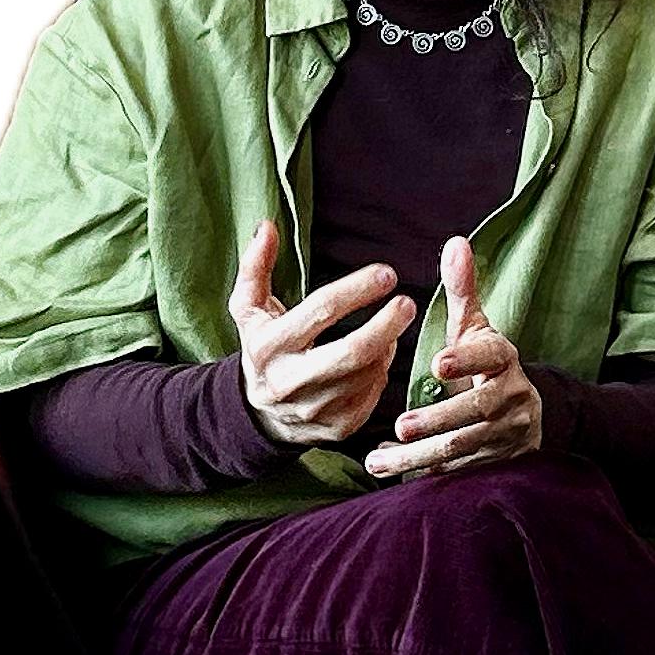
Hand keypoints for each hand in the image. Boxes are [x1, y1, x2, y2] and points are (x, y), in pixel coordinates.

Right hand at [230, 221, 416, 448]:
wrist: (257, 413)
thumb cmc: (261, 346)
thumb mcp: (248, 308)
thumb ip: (255, 266)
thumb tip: (267, 226)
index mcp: (268, 347)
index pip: (320, 312)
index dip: (357, 290)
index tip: (387, 273)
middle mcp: (288, 382)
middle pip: (351, 352)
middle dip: (386, 325)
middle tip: (406, 304)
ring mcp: (314, 410)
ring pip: (367, 374)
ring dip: (387, 346)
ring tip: (391, 325)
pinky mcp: (336, 428)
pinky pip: (373, 397)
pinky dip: (383, 373)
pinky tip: (382, 356)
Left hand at [364, 236, 542, 480]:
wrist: (526, 412)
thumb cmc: (485, 362)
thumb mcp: (475, 326)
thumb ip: (463, 289)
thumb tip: (455, 242)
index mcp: (503, 358)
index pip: (491, 356)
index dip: (467, 360)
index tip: (437, 362)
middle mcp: (510, 396)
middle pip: (476, 411)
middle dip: (438, 419)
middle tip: (400, 425)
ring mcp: (505, 432)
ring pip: (464, 447)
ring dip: (421, 455)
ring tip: (379, 460)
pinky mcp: (495, 460)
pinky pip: (459, 469)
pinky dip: (424, 471)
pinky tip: (390, 470)